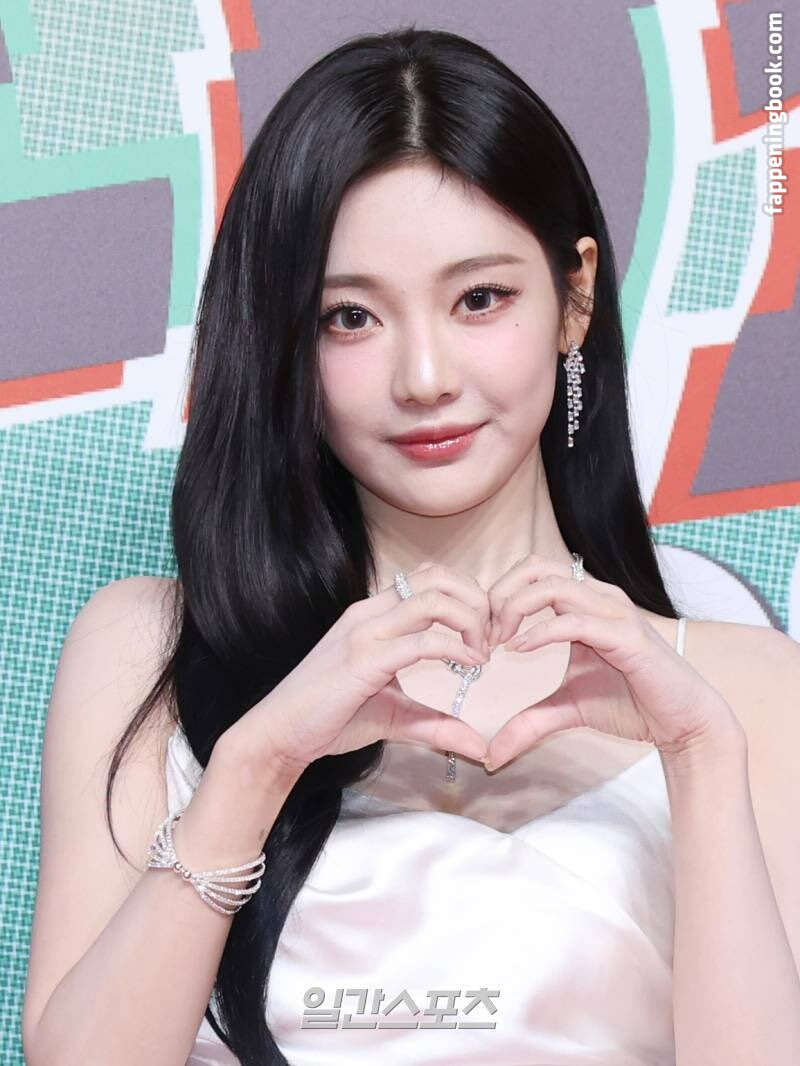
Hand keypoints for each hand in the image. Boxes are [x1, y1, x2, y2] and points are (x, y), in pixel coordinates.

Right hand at [219, 563, 491, 777]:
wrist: (278, 735)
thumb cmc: (328, 719)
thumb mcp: (393, 715)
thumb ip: (434, 723)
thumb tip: (478, 745)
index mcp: (373, 615)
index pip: (430, 578)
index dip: (467, 597)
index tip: (486, 635)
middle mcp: (369, 613)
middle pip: (438, 576)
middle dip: (477, 601)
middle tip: (492, 638)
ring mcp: (365, 632)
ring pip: (433, 597)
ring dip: (470, 619)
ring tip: (482, 652)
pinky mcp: (364, 659)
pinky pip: (422, 641)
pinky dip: (456, 649)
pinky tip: (470, 667)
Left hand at [481, 553, 742, 771]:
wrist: (683, 721)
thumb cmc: (631, 703)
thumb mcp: (567, 709)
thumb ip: (530, 721)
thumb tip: (492, 755)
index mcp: (583, 602)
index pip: (530, 573)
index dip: (498, 596)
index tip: (480, 635)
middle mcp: (597, 597)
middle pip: (535, 566)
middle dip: (499, 594)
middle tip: (482, 634)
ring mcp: (613, 612)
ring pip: (552, 585)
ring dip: (514, 609)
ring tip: (497, 643)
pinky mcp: (626, 636)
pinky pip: (574, 622)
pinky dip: (539, 633)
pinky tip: (517, 651)